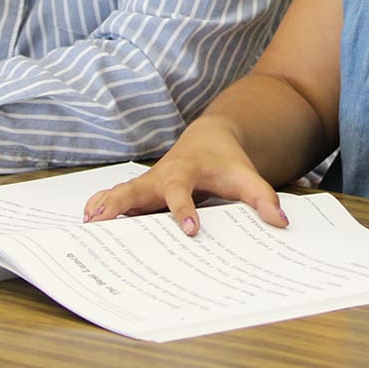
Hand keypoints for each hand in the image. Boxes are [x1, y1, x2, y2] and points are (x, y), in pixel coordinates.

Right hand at [82, 119, 287, 235]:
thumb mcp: (246, 177)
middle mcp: (161, 176)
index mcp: (185, 172)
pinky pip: (119, 198)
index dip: (185, 210)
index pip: (182, 192)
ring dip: (105, 205)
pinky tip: (87, 220)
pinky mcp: (142, 190)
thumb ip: (263, 198)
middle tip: (103, 220)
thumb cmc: (226, 163)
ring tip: (87, 222)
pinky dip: (103, 206)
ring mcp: (148, 182)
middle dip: (120, 203)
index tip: (190, 230)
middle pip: (138, 188)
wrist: (210, 139)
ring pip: (122, 192)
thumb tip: (281, 222)